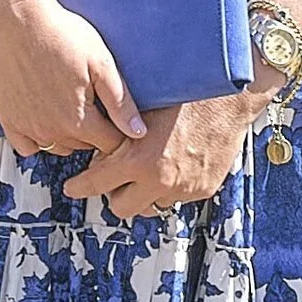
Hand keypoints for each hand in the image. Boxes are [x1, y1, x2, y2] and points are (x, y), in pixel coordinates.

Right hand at [0, 0, 145, 160]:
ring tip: (70, 106)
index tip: (115, 114)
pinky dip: (37, 139)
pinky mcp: (8, 120)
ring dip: (67, 135)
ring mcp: (28, 128)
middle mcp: (52, 131)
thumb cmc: (61, 35)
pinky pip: (27, 147)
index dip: (118, 130)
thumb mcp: (101, 64)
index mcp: (79, 120)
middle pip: (84, 146)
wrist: (18, 20)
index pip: (110, 143)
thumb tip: (138, 133)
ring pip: (58, 147)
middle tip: (93, 102)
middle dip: (94, 131)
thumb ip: (121, 103)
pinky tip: (44, 117)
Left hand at [64, 85, 271, 222]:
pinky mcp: (203, 189)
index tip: (72, 187)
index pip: (96, 184)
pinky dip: (171, 186)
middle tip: (114, 178)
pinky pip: (177, 197)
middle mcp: (160, 180)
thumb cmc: (185, 94)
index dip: (79, 187)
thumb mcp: (139, 111)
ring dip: (144, 192)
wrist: (229, 96)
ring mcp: (183, 188)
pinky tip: (173, 163)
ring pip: (150, 205)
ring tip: (148, 168)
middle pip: (121, 208)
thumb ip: (117, 136)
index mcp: (138, 159)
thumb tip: (100, 153)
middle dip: (114, 194)